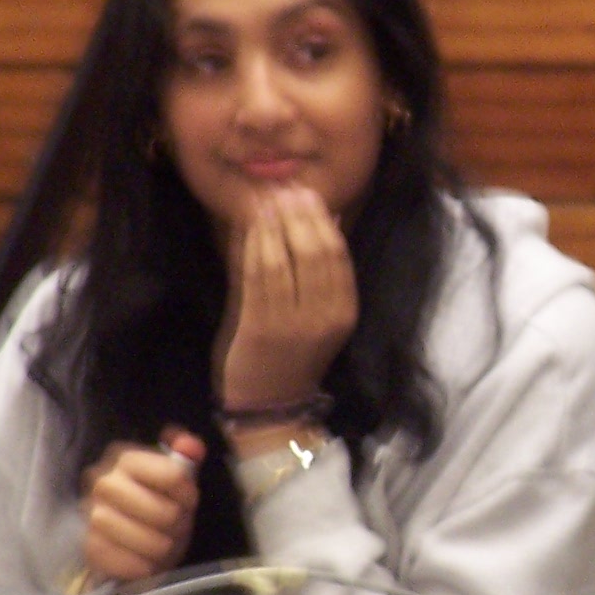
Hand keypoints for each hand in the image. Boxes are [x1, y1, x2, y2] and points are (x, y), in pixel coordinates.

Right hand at [80, 428, 204, 585]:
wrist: (126, 535)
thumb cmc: (155, 501)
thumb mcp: (175, 476)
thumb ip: (186, 455)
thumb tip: (191, 446)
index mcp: (126, 458)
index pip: (174, 475)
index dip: (188, 493)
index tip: (187, 500)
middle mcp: (103, 482)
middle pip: (162, 512)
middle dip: (175, 523)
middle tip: (175, 525)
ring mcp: (91, 514)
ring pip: (143, 538)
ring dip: (160, 546)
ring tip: (162, 544)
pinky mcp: (89, 546)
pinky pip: (123, 561)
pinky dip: (140, 566)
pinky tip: (146, 562)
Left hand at [217, 186, 357, 411]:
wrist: (271, 405)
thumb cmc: (292, 355)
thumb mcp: (319, 315)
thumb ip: (320, 271)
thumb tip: (327, 218)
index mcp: (344, 312)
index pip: (337, 254)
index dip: (321, 218)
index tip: (306, 192)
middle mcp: (324, 317)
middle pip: (315, 251)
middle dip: (299, 214)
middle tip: (284, 188)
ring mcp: (293, 323)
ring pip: (285, 259)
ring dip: (274, 223)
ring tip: (265, 199)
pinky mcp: (261, 327)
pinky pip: (258, 276)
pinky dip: (254, 245)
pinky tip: (251, 226)